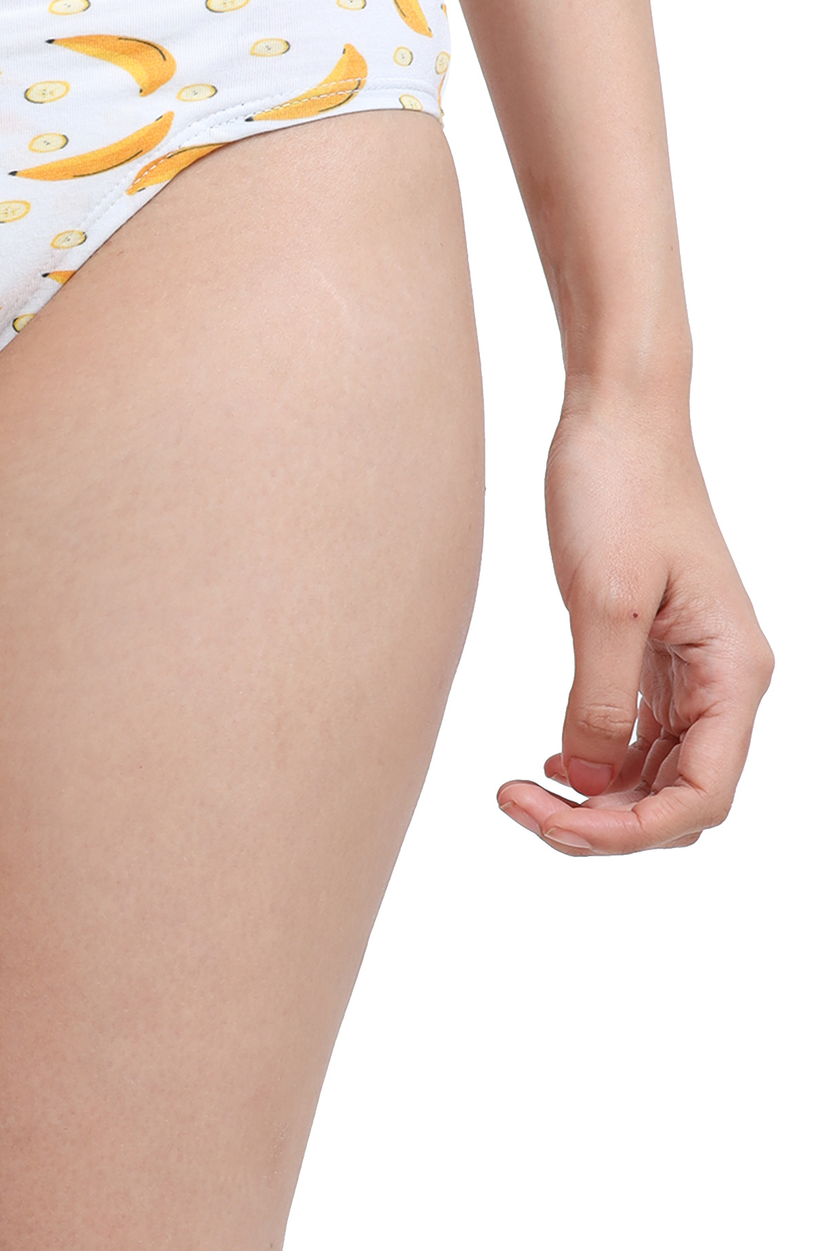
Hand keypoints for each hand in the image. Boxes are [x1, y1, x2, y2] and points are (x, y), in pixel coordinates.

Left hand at [497, 392, 771, 854]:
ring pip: (658, 774)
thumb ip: (602, 699)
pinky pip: (641, 735)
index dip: (627, 831)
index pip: (702, 797)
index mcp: (734, 673)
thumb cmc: (617, 491)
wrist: (616, 419)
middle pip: (681, 798)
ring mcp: (693, 669)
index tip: (548, 818)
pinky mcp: (655, 653)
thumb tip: (592, 781)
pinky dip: (599, 760)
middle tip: (517, 803)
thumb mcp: (602, 600)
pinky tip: (552, 759)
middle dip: (604, 822)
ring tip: (522, 788)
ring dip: (598, 798)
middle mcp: (725, 680)